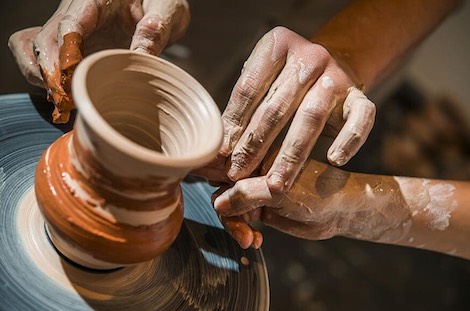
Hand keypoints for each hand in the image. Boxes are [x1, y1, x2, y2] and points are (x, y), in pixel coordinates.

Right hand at [8, 0, 189, 122]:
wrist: (155, 5)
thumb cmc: (159, 3)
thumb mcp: (165, 10)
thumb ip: (155, 30)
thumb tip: (142, 52)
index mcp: (95, 0)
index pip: (70, 25)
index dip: (65, 55)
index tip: (69, 79)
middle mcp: (75, 11)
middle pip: (46, 40)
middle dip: (51, 73)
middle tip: (67, 101)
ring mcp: (69, 26)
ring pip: (37, 49)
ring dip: (45, 77)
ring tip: (65, 102)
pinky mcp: (70, 41)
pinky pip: (42, 55)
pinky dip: (46, 76)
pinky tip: (64, 94)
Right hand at [213, 154, 410, 248]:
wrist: (341, 212)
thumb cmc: (316, 192)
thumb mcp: (277, 192)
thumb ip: (245, 194)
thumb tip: (217, 203)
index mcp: (258, 155)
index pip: (225, 164)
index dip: (213, 180)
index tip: (211, 198)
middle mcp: (254, 169)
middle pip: (222, 188)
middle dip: (227, 212)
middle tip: (240, 230)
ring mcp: (257, 189)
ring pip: (230, 207)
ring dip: (236, 225)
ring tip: (248, 239)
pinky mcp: (261, 206)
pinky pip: (241, 219)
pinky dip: (244, 231)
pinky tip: (255, 240)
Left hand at [219, 26, 375, 191]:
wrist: (333, 64)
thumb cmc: (286, 81)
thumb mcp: (262, 82)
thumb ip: (243, 108)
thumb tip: (220, 150)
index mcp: (277, 45)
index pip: (249, 89)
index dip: (234, 124)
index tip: (222, 154)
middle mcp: (309, 57)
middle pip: (276, 106)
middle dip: (254, 145)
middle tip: (238, 173)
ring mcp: (336, 76)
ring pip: (311, 117)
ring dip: (291, 154)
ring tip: (275, 183)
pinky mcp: (359, 95)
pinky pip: (361, 117)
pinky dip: (349, 139)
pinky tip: (334, 160)